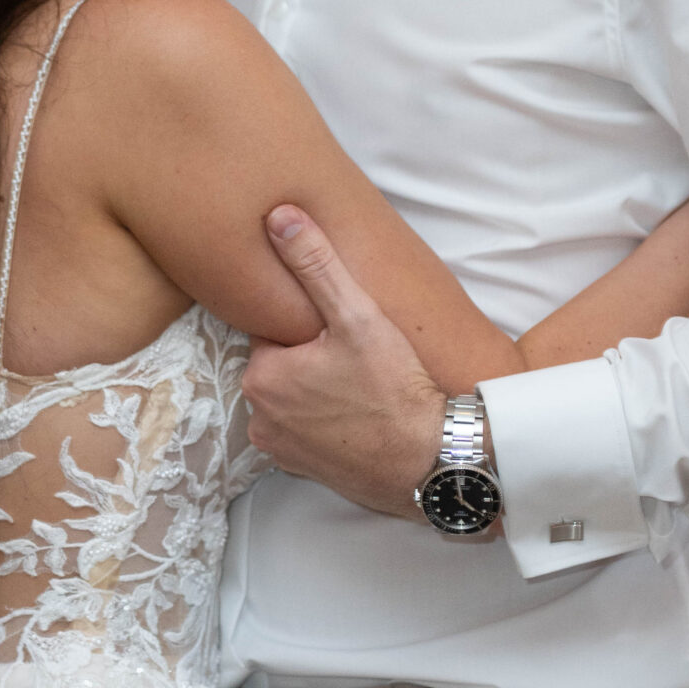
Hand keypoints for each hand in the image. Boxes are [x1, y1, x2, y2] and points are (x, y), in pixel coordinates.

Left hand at [242, 206, 446, 518]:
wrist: (429, 460)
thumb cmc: (393, 389)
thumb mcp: (356, 316)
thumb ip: (315, 264)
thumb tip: (279, 217)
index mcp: (261, 376)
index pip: (274, 333)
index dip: (309, 329)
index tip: (340, 333)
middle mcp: (259, 417)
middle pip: (282, 367)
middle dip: (312, 360)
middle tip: (358, 362)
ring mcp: (281, 449)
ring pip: (294, 400)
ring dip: (318, 392)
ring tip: (361, 388)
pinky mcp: (303, 470)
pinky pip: (306, 432)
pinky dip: (326, 424)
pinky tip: (358, 418)